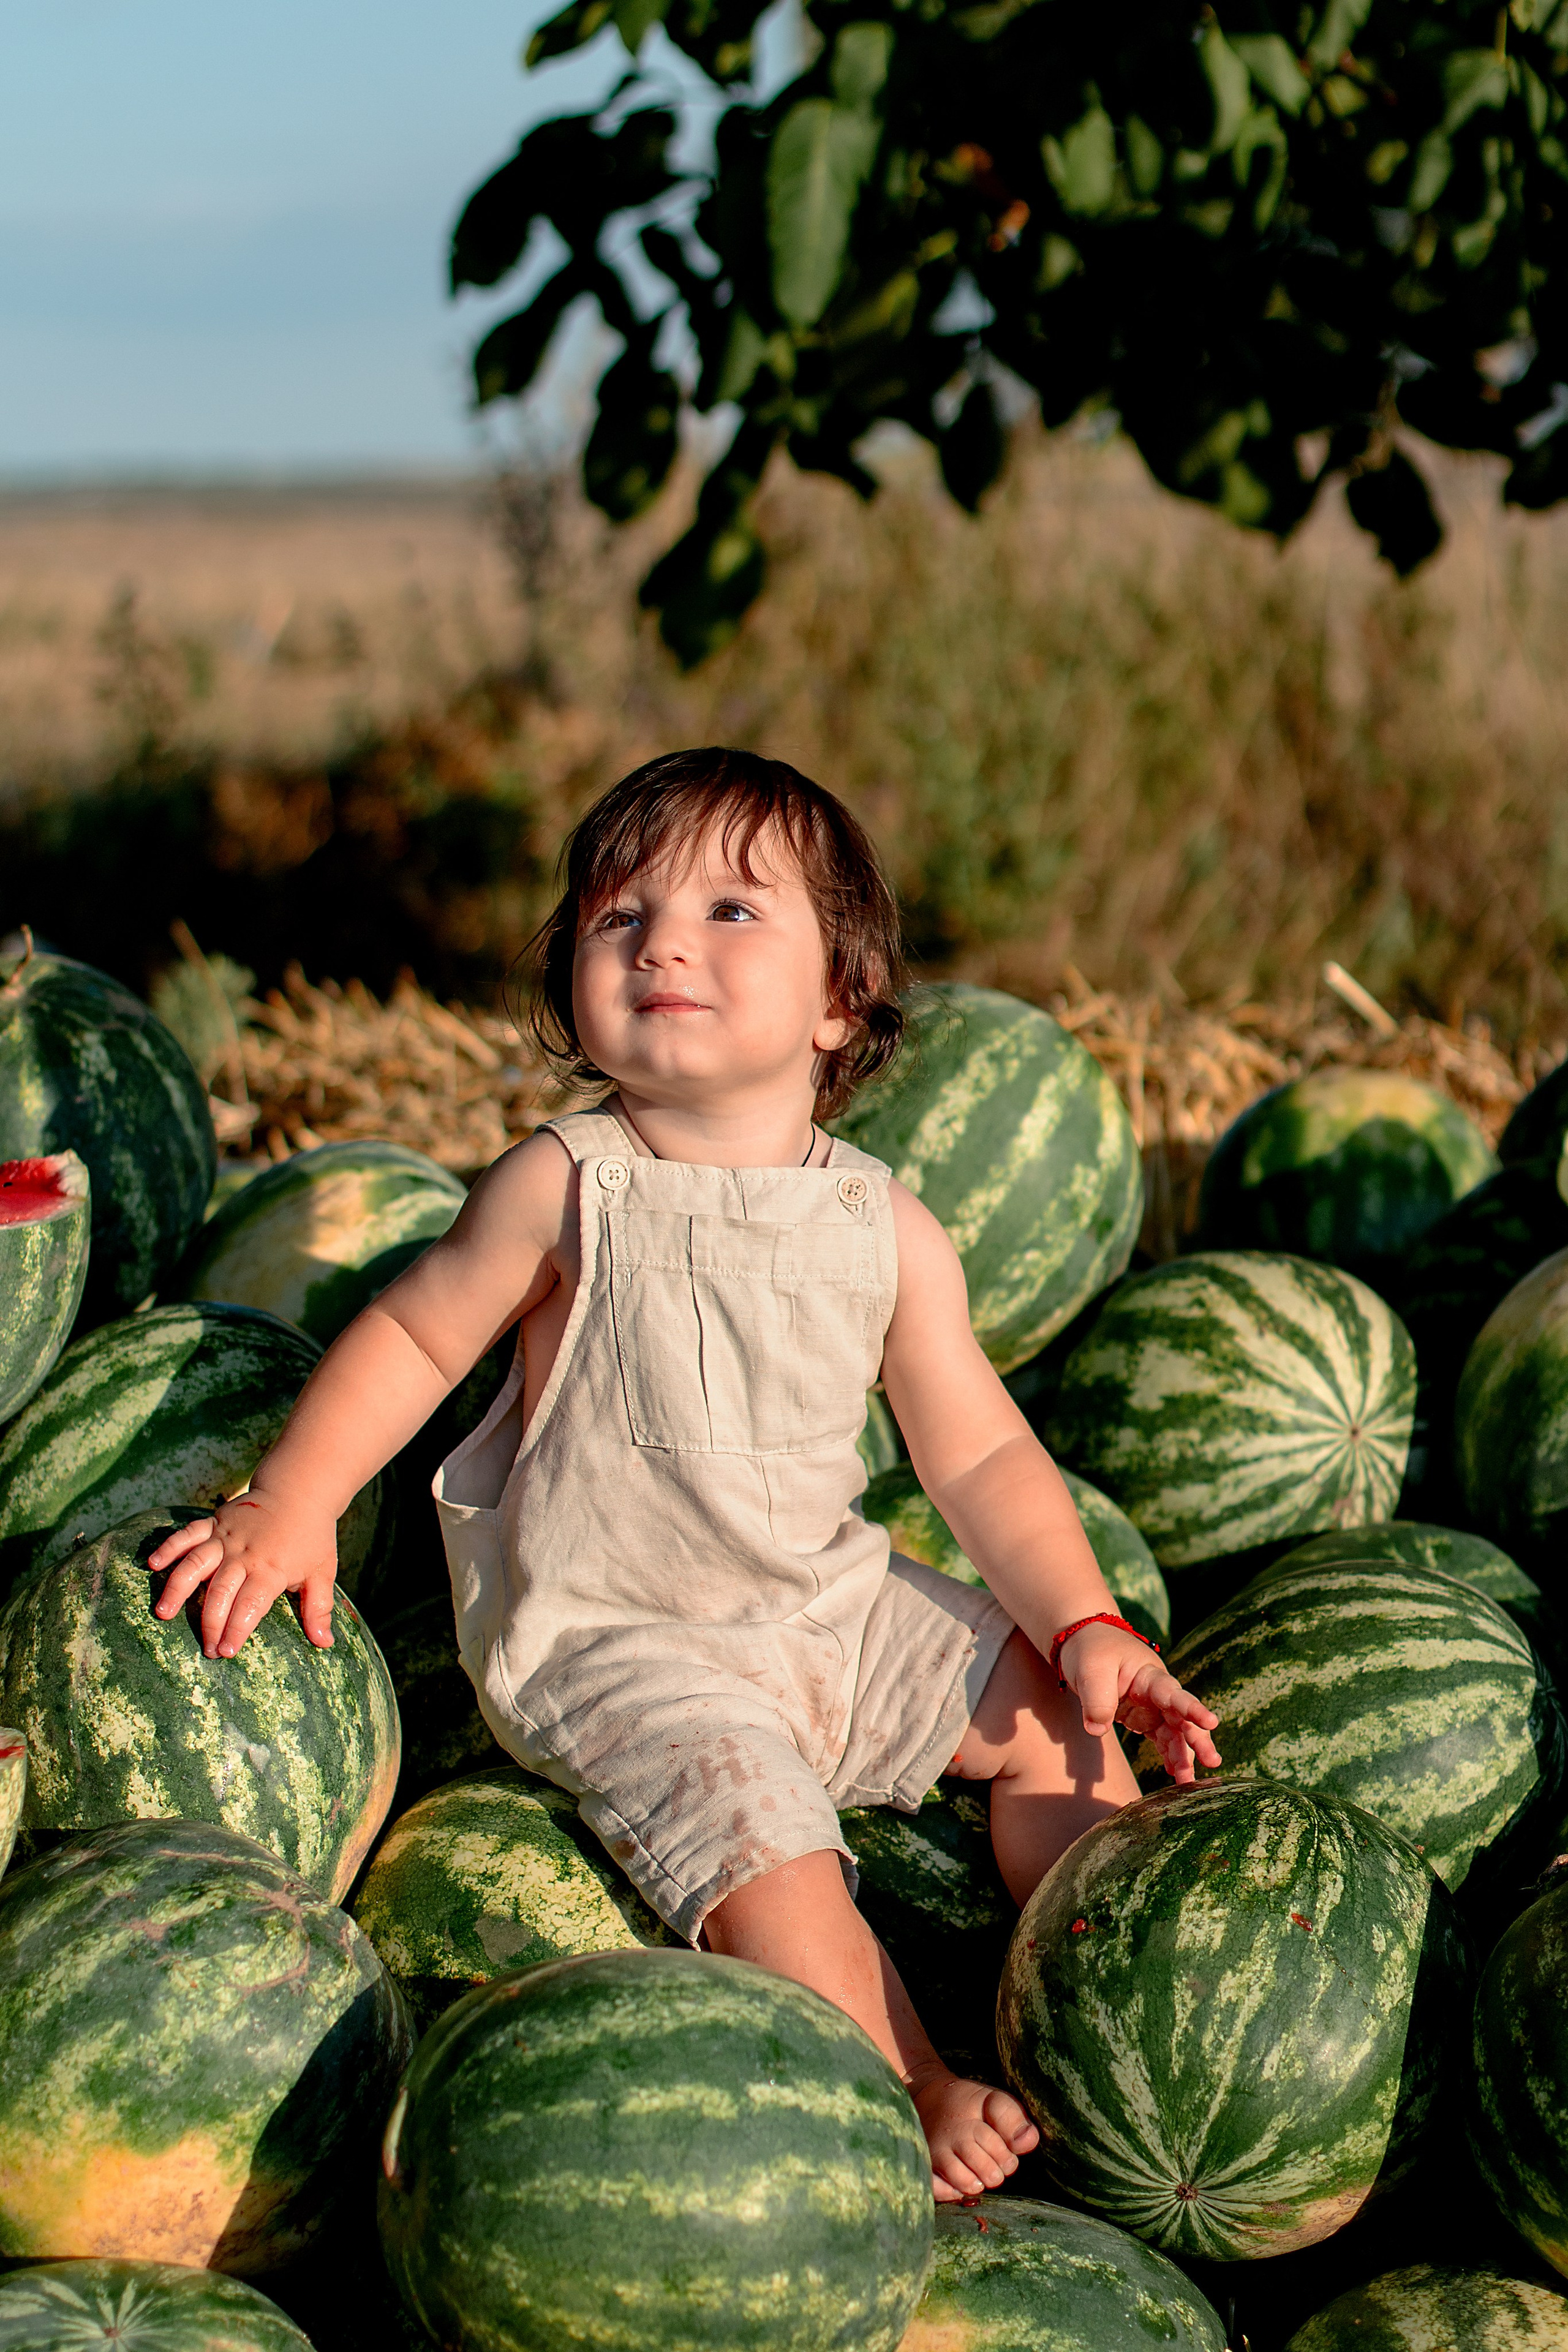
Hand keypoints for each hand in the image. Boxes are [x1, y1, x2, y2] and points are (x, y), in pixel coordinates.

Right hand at [145, 1491, 338, 1658]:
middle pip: (220, 1592)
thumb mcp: (323, 1571)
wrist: (300, 1489)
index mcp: (271, 1568)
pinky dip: (170, 1547)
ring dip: (177, 1588)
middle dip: (210, 1623)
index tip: (225, 1652)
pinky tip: (152, 1564)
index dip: (236, 1630)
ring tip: (162, 1613)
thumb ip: (319, 1608)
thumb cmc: (312, 1536)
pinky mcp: (214, 1523)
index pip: (249, 1605)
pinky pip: (188, 1534)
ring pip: (196, 1564)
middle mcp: (244, 1553)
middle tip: (205, 1649)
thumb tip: (325, 1644)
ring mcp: (226, 1537)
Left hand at [1058, 1622, 1220, 1785]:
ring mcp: (1152, 1707)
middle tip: (1213, 1761)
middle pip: (1182, 1717)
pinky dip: (1169, 1756)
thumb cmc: (1090, 1649)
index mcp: (1149, 1674)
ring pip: (1175, 1733)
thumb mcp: (1090, 1668)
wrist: (1082, 1644)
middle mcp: (1157, 1692)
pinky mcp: (1143, 1718)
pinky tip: (1175, 1775)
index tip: (1211, 1722)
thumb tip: (1097, 1730)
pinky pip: (1161, 1739)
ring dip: (1184, 1756)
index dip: (1192, 1708)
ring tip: (1188, 1783)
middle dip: (1198, 1739)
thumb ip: (1096, 1698)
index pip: (1173, 1693)